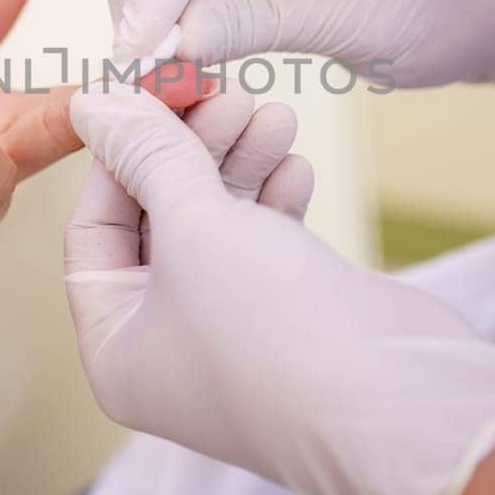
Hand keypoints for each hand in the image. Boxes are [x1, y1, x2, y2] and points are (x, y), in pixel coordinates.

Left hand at [63, 85, 494, 494]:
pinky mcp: (292, 320)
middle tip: (226, 90)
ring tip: (276, 113)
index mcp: (115, 347)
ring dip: (241, 163)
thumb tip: (92, 102)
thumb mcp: (195, 225)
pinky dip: (276, 199)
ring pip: (217, 226)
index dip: (120, 153)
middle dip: (191, 150)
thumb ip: (146, 156)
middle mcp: (165, 348)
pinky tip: (296, 164)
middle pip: (157, 220)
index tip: (154, 88)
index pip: (94, 227)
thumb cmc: (276, 332)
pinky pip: (266, 245)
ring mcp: (231, 335)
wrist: (402, 406)